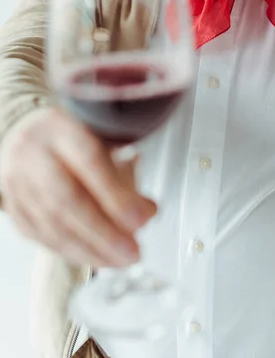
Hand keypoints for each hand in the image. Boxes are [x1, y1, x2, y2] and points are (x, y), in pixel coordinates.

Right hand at [0, 107, 156, 267]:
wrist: (26, 133)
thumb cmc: (71, 136)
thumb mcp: (100, 136)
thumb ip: (124, 171)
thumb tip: (146, 212)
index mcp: (60, 127)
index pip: (89, 161)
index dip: (116, 195)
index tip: (141, 218)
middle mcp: (33, 153)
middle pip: (66, 199)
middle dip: (103, 233)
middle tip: (131, 251)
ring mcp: (18, 182)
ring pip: (51, 225)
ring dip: (90, 250)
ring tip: (119, 260)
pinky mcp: (14, 208)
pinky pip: (41, 237)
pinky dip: (72, 252)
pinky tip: (96, 257)